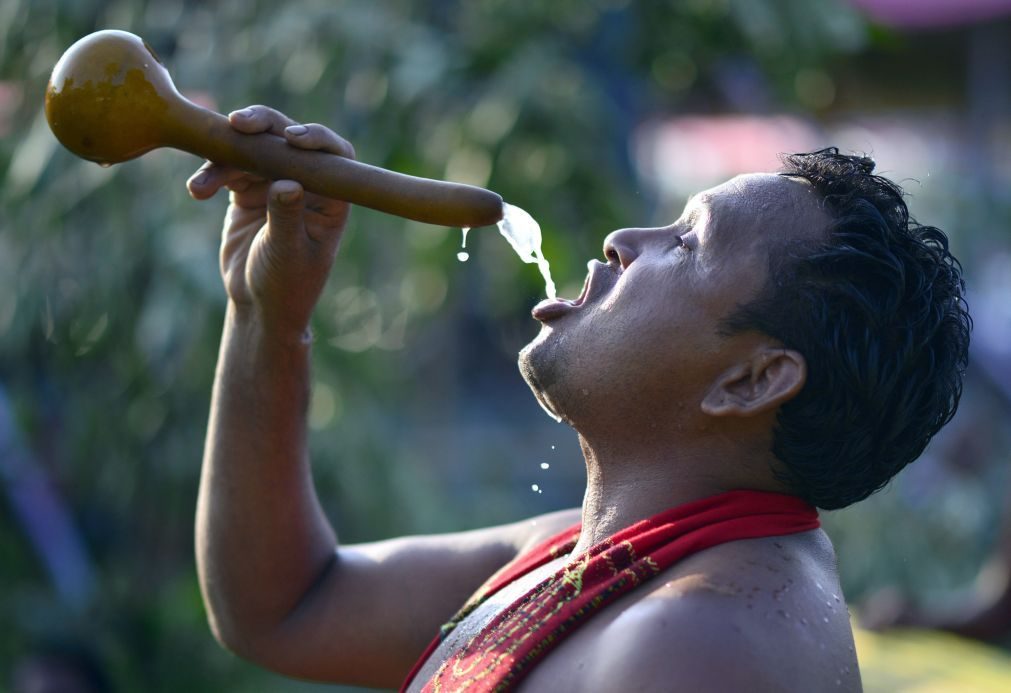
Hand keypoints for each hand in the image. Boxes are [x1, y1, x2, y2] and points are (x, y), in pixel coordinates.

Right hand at [187, 105, 355, 335]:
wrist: (257, 304)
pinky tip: (198, 190)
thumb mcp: (287, 254)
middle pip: (288, 137)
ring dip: (226, 155)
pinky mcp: (247, 189)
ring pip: (253, 148)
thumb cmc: (285, 285)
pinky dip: (211, 174)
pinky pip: (228, 167)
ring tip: (203, 185)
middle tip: (237, 123)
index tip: (292, 137)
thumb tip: (287, 183)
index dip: (316, 138)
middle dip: (264, 125)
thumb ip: (286, 217)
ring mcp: (275, 182)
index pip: (334, 155)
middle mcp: (307, 183)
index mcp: (331, 197)